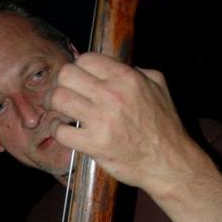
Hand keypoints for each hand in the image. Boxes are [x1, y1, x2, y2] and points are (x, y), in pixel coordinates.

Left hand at [45, 52, 188, 196]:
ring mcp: (101, 121)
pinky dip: (57, 131)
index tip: (78, 81)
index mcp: (126, 77)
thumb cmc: (164, 126)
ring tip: (59, 112)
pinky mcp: (94, 145)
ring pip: (59, 99)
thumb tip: (114, 66)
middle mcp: (112, 95)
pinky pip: (61, 131)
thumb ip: (135, 70)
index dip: (78, 69)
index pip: (86, 59)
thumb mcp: (157, 85)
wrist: (168, 162)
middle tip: (63, 95)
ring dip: (53, 105)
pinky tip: (62, 131)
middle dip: (61, 84)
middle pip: (66, 75)